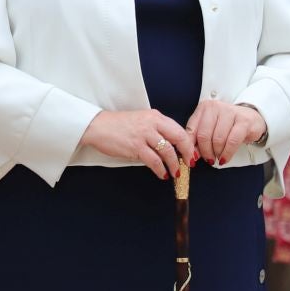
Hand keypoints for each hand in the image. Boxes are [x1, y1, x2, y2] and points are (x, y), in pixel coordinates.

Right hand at [81, 109, 195, 179]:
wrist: (98, 126)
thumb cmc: (118, 125)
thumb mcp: (141, 121)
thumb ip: (156, 129)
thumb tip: (171, 146)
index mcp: (155, 116)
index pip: (179, 129)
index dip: (188, 143)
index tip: (191, 153)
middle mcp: (152, 123)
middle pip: (178, 138)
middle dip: (186, 153)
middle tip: (189, 164)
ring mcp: (144, 135)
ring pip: (167, 151)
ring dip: (174, 165)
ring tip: (175, 173)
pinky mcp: (135, 147)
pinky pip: (154, 161)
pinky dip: (160, 169)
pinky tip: (162, 174)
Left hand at [186, 100, 266, 166]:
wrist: (251, 119)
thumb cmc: (227, 125)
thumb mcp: (210, 128)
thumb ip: (198, 138)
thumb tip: (191, 154)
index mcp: (204, 107)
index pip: (191, 129)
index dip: (190, 147)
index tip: (192, 158)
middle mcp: (216, 107)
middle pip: (204, 135)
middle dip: (205, 152)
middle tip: (209, 159)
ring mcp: (230, 112)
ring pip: (218, 139)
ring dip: (217, 153)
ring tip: (218, 157)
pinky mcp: (244, 121)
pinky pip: (232, 141)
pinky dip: (227, 153)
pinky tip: (225, 158)